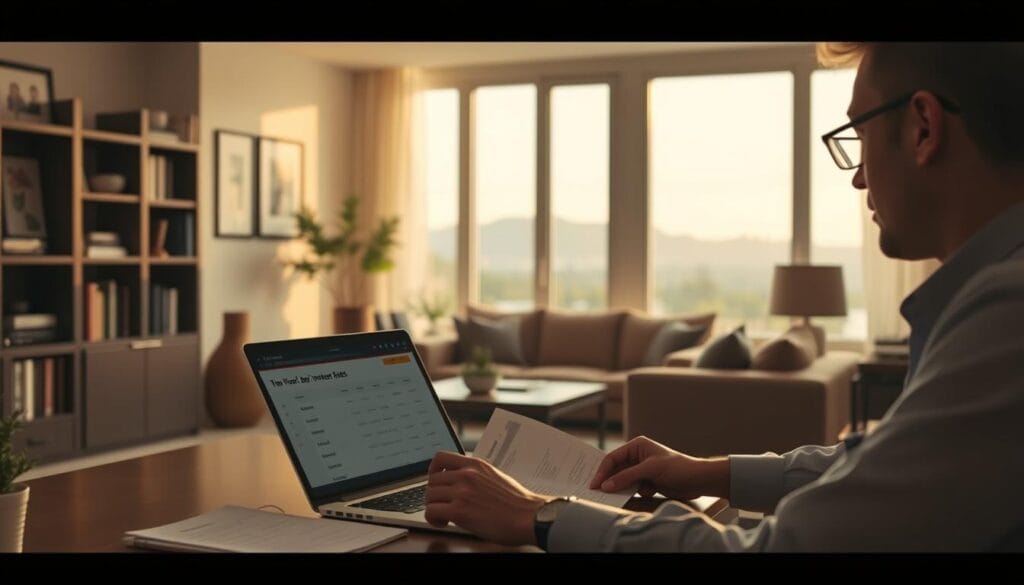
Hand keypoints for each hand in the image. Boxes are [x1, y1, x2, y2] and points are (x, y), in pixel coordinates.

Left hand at [425, 451, 548, 545]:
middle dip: (435, 494)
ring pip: (429, 495)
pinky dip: (433, 519)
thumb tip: (463, 483)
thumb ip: (477, 476)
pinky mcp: (459, 511)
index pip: (440, 457)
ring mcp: (462, 492)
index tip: (434, 479)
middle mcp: (466, 475)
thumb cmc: (518, 503)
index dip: (432, 470)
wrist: (529, 517)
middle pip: (432, 480)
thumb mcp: (496, 477)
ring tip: (444, 516)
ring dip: (433, 507)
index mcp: (476, 465)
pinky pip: (431, 511)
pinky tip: (443, 523)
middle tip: (443, 504)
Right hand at [589, 436, 728, 501]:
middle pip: (615, 469)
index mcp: (637, 446)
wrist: (698, 481)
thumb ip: (627, 477)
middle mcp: (637, 457)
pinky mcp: (646, 482)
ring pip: (622, 480)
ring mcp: (641, 470)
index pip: (613, 457)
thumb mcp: (650, 470)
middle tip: (594, 490)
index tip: (594, 483)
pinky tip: (628, 495)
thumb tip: (606, 485)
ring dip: (618, 487)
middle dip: (607, 479)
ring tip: (607, 496)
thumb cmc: (677, 468)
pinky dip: (630, 492)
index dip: (602, 471)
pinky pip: (631, 488)